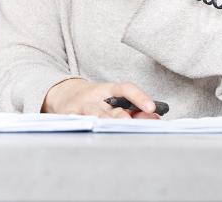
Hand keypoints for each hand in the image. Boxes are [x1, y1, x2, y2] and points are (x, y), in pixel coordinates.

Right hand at [43, 78, 160, 118]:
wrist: (65, 95)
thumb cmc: (96, 100)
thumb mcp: (112, 100)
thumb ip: (133, 109)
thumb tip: (155, 118)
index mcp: (108, 90)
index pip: (125, 89)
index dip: (139, 97)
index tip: (152, 108)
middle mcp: (95, 97)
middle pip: (109, 105)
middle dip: (120, 115)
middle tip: (130, 121)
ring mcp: (82, 106)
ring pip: (93, 113)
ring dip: (103, 119)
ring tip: (112, 125)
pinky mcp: (70, 116)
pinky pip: (78, 122)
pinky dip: (85, 126)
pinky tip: (91, 131)